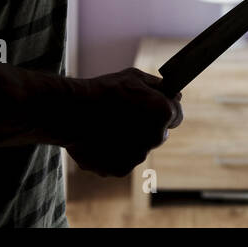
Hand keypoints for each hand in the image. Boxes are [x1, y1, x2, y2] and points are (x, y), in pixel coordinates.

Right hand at [64, 68, 181, 177]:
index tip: (150, 107)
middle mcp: (155, 137)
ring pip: (139, 148)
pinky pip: (122, 160)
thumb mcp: (134, 77)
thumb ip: (158, 87)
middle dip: (147, 126)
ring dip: (130, 140)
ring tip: (108, 126)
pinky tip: (101, 139)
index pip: (176, 115)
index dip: (163, 109)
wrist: (71, 112)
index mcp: (163, 112)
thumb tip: (175, 95)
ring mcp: (138, 156)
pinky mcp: (120, 169)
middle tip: (125, 115)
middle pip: (158, 134)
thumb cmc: (103, 91)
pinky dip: (114, 153)